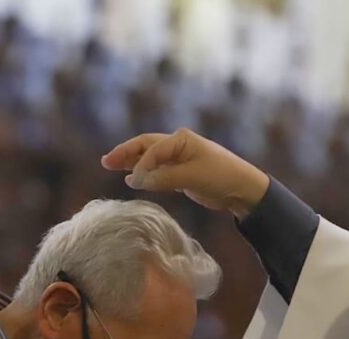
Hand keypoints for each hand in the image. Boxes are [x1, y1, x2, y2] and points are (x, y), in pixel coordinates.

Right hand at [100, 128, 269, 218]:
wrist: (242, 189)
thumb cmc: (221, 177)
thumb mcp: (191, 177)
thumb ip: (163, 178)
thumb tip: (136, 181)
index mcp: (181, 139)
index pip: (152, 149)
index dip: (140, 165)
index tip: (134, 181)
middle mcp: (178, 145)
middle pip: (145, 147)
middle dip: (125, 153)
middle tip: (106, 161)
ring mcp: (179, 158)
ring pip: (150, 158)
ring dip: (132, 162)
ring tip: (112, 166)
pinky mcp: (182, 173)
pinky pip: (158, 171)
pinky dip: (145, 174)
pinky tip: (132, 179)